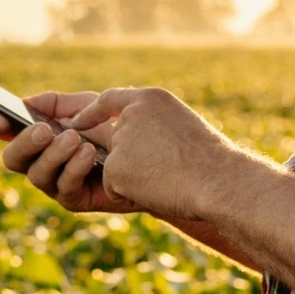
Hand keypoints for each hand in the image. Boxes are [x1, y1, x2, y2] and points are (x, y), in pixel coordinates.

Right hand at [0, 91, 140, 214]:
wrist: (146, 151)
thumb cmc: (112, 126)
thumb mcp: (84, 105)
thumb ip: (55, 102)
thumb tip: (25, 103)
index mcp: (38, 136)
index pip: (8, 133)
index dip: (1, 125)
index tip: (4, 118)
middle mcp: (40, 161)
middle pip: (13, 159)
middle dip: (25, 143)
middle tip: (44, 130)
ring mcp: (55, 183)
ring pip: (36, 175)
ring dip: (54, 155)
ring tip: (75, 139)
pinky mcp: (74, 200)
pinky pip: (64, 187)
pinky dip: (75, 168)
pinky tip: (89, 152)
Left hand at [67, 87, 236, 221]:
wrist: (219, 181)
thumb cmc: (211, 161)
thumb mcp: (182, 127)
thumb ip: (152, 125)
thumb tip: (128, 141)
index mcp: (150, 98)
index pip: (110, 99)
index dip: (91, 113)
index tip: (76, 121)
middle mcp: (131, 114)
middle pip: (113, 141)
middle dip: (130, 160)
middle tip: (164, 169)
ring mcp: (121, 140)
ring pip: (114, 166)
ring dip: (134, 178)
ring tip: (167, 177)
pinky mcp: (116, 167)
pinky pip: (113, 187)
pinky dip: (130, 195)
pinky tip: (157, 189)